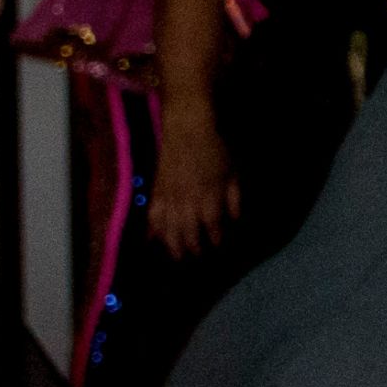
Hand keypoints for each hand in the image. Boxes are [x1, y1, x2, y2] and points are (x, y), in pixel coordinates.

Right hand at [151, 123, 239, 254]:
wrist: (187, 128)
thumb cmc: (215, 148)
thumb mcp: (233, 172)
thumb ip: (234, 198)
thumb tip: (235, 219)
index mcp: (209, 196)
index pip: (212, 225)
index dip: (214, 238)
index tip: (217, 246)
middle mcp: (188, 201)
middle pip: (188, 232)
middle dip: (192, 247)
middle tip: (194, 258)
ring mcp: (169, 196)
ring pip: (168, 228)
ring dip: (172, 244)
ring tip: (176, 256)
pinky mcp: (156, 189)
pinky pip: (152, 214)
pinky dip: (151, 228)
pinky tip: (152, 239)